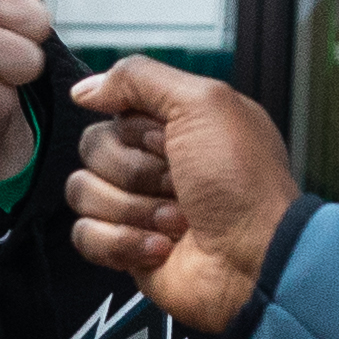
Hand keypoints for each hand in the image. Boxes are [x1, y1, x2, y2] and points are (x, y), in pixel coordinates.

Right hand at [67, 58, 300, 336]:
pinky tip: (160, 247)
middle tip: (178, 184)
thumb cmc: (244, 184)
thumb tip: (85, 89)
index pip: (114, 110)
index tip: (169, 141)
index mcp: (175, 125)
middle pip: (92, 149)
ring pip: (83, 192)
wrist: (255, 260)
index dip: (136, 129)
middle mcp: (155, 163)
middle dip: (135, 172)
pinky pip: (85, 234)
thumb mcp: (204, 103)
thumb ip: (140, 78)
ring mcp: (138, 206)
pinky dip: (122, 242)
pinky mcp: (126, 247)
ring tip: (177, 221)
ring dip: (132, 209)